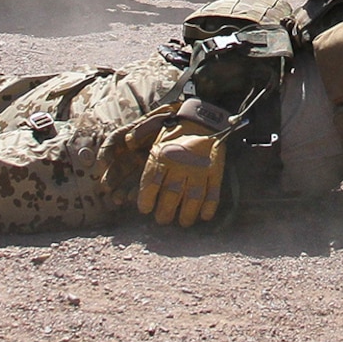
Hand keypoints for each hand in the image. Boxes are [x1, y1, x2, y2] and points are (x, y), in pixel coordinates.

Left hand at [136, 104, 228, 226]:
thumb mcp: (155, 133)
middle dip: (164, 212)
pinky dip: (208, 208)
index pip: (151, 183)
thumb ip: (140, 138)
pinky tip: (204, 216)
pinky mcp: (215, 171)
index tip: (144, 209)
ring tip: (182, 222)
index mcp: (162, 155)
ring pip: (192, 198)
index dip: (146, 200)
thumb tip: (127, 143)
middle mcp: (180, 164)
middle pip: (171, 195)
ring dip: (187, 214)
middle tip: (162, 220)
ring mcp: (199, 168)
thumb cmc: (175, 131)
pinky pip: (213, 193)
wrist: (203, 119)